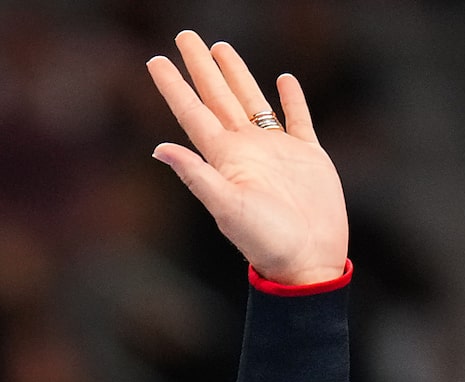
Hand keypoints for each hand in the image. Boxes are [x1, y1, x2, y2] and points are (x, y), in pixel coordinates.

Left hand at [146, 33, 347, 285]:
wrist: (308, 261)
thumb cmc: (267, 241)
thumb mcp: (228, 209)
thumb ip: (197, 176)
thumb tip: (160, 148)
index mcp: (225, 159)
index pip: (193, 113)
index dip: (174, 86)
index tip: (156, 59)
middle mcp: (246, 149)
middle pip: (218, 97)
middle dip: (201, 67)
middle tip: (185, 35)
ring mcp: (277, 151)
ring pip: (251, 101)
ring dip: (236, 75)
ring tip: (221, 48)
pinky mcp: (307, 156)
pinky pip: (298, 118)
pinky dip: (291, 99)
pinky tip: (284, 80)